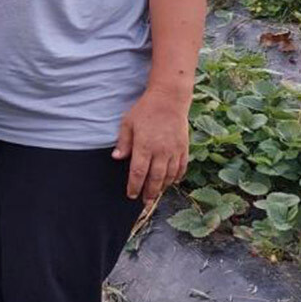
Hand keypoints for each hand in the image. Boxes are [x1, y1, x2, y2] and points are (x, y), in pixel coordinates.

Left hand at [112, 87, 191, 203]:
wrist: (169, 99)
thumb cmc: (145, 110)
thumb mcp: (128, 123)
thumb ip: (123, 142)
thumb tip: (116, 158)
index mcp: (144, 146)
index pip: (138, 172)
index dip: (134, 186)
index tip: (131, 195)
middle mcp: (160, 151)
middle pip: (155, 178)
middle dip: (149, 192)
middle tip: (144, 201)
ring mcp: (174, 150)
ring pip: (169, 175)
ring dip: (162, 187)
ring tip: (156, 194)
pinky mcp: (184, 148)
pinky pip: (181, 167)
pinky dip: (177, 177)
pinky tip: (171, 182)